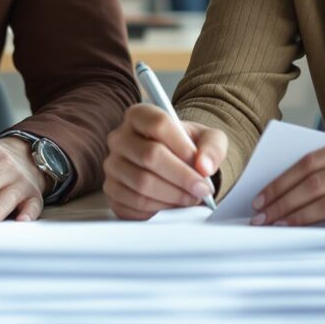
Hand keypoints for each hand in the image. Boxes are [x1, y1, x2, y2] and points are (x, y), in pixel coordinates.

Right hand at [102, 103, 225, 220]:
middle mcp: (120, 137)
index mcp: (139, 115)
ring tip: (191, 197)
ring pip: (142, 183)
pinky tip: (173, 204)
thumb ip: (212, 147)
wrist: (174, 164)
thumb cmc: (187, 147)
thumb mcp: (208, 139)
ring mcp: (112, 165)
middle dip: (182, 177)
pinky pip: (135, 203)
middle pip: (150, 156)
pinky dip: (160, 208)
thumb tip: (204, 166)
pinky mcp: (112, 191)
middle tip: (202, 189)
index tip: (202, 166)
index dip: (183, 147)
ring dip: (174, 195)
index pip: (158, 124)